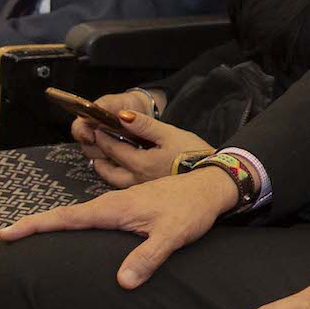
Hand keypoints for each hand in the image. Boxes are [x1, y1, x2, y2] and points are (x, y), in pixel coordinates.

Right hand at [0, 167, 237, 286]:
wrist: (208, 189)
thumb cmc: (190, 211)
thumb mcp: (172, 236)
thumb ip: (148, 257)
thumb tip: (123, 282)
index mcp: (115, 209)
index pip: (68, 218)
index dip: (37, 225)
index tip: (6, 232)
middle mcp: (112, 205)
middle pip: (65, 216)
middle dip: (35, 224)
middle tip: (5, 236)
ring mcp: (119, 206)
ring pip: (78, 216)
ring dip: (53, 223)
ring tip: (28, 235)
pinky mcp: (128, 210)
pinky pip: (92, 218)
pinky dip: (73, 223)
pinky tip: (72, 233)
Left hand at [72, 94, 210, 188]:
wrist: (215, 177)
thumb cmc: (194, 154)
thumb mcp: (170, 133)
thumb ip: (144, 124)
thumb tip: (121, 115)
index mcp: (141, 163)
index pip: (113, 148)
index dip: (102, 136)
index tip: (96, 127)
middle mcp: (138, 180)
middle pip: (108, 170)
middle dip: (98, 155)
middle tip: (94, 144)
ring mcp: (144, 189)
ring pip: (115, 181)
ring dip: (105, 169)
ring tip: (101, 160)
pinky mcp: (151, 193)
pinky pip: (127, 186)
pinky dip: (118, 177)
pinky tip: (122, 170)